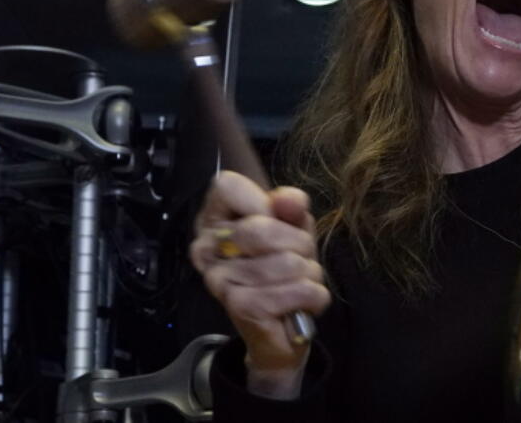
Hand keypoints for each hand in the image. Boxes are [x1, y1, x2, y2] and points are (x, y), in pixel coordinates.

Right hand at [190, 172, 330, 397]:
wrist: (279, 334)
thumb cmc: (283, 273)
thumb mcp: (293, 230)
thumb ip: (291, 208)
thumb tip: (290, 199)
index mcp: (213, 222)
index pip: (227, 187)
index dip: (262, 201)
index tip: (274, 220)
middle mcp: (206, 250)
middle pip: (264, 227)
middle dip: (299, 245)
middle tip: (295, 261)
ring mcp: (221, 280)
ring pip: (289, 261)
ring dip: (309, 274)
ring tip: (297, 284)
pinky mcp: (242, 308)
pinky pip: (299, 289)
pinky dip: (314, 296)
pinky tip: (300, 304)